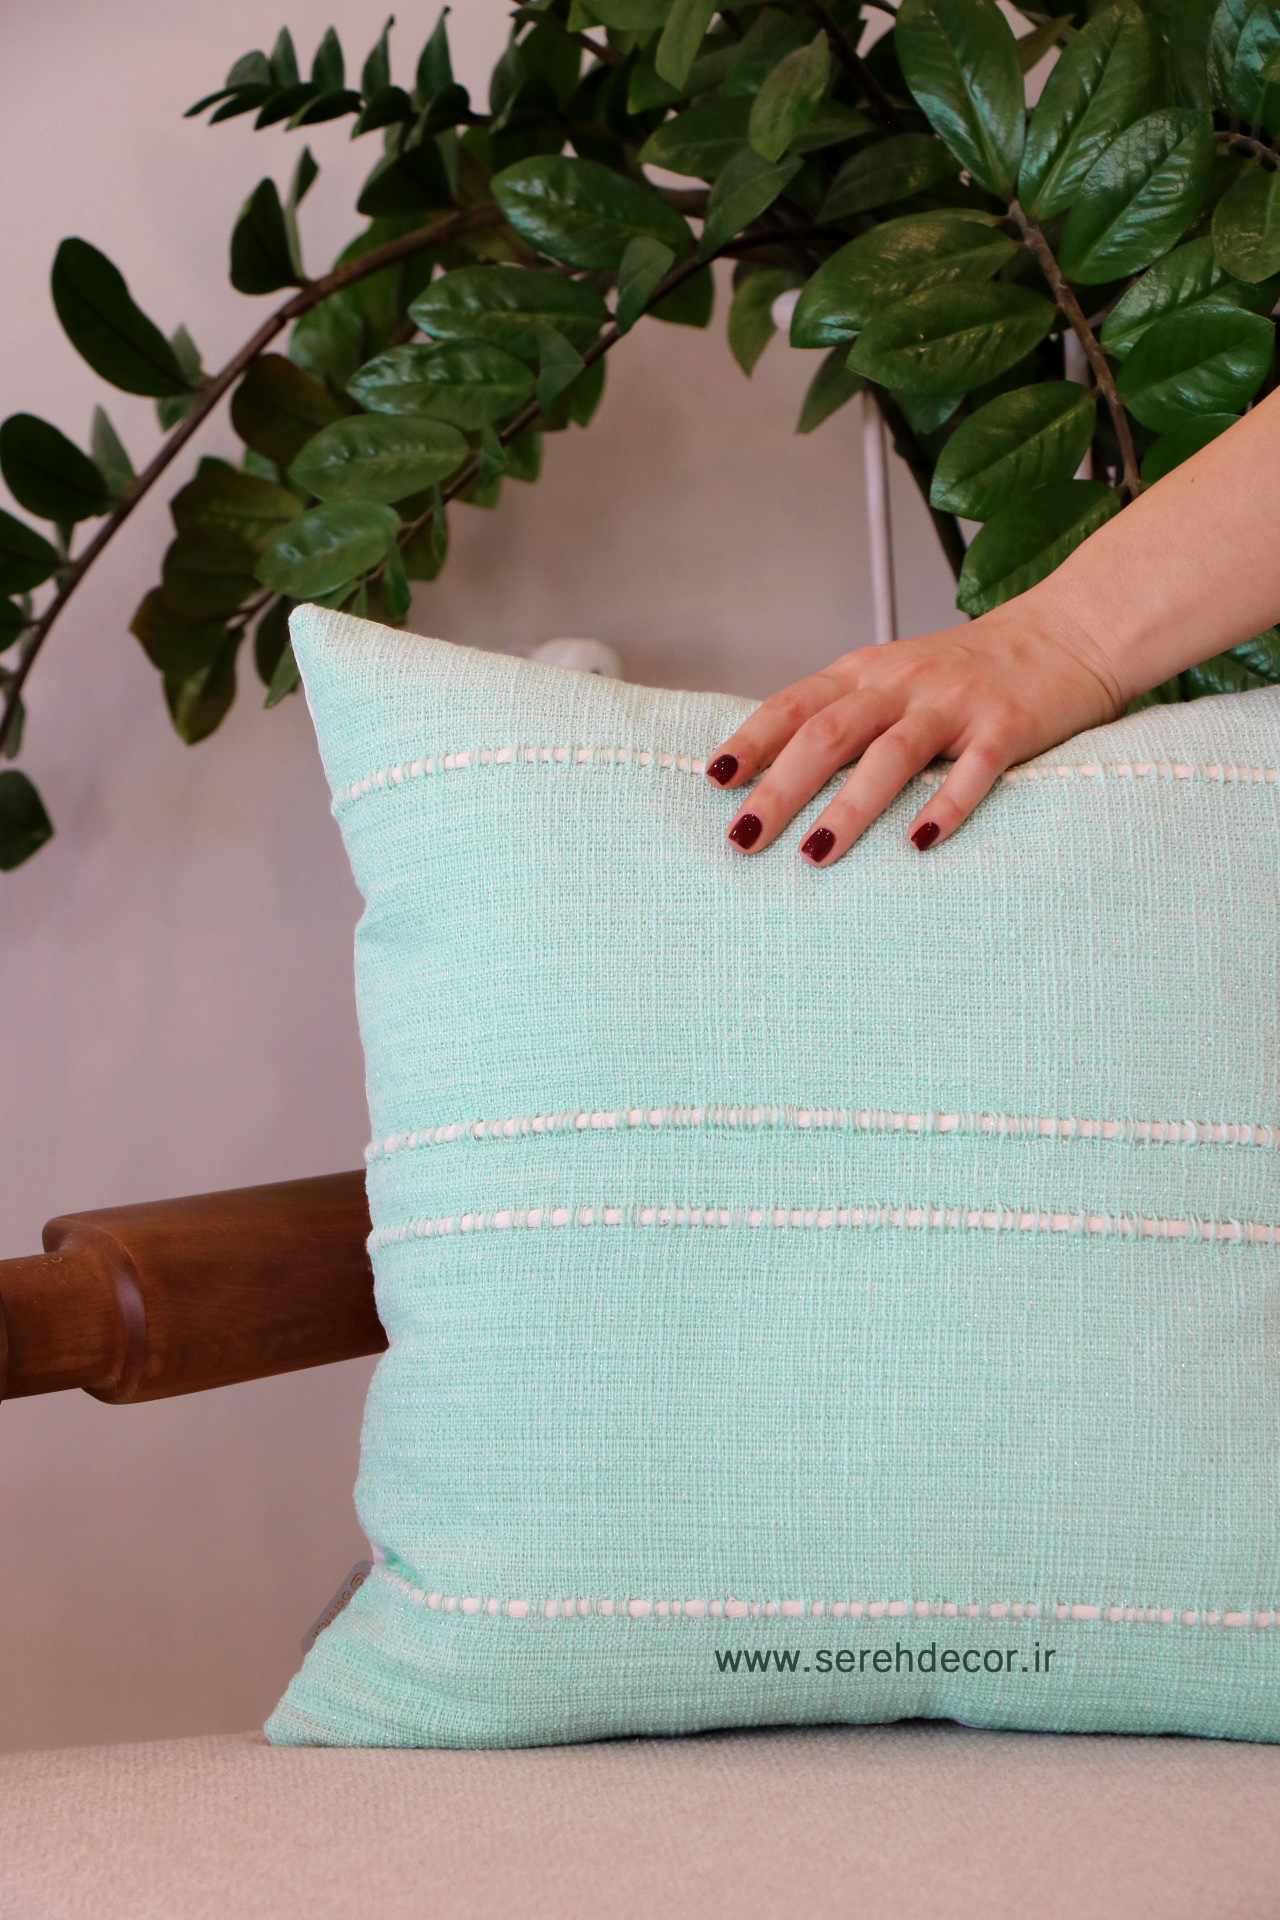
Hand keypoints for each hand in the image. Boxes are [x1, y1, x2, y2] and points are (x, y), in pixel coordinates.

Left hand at [704, 597, 1127, 863]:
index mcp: (867, 673)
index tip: (715, 780)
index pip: (795, 704)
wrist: (1070, 630)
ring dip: (849, 808)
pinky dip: (945, 805)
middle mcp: (903, 683)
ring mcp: (955, 703)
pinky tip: (919, 843)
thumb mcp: (896, 679)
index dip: (753, 740)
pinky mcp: (1007, 726)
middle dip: (780, 789)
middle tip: (744, 839)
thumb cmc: (970, 670)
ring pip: (891, 755)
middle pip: (829, 734)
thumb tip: (773, 771)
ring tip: (816, 854)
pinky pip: (973, 769)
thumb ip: (845, 714)